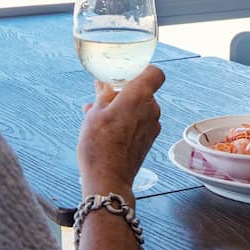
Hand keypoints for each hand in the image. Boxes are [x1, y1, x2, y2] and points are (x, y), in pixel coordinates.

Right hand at [77, 65, 163, 203]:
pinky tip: (106, 129)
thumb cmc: (99, 145)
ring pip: (139, 108)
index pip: (155, 73)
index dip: (143, 70)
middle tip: (102, 97)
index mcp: (139, 96)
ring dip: (122, 108)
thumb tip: (104, 84)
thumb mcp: (95, 113)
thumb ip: (103, 94)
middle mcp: (151, 110)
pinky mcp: (149, 140)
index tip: (126, 73)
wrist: (108, 180)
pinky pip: (140, 122)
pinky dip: (126, 121)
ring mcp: (152, 126)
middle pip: (143, 91)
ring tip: (97, 116)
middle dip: (123, 92)